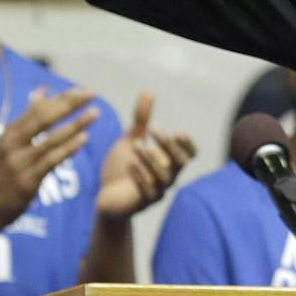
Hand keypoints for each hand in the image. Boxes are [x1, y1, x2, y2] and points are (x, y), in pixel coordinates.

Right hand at [0, 89, 100, 230]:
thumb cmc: (3, 174)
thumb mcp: (11, 143)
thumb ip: (28, 118)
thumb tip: (42, 91)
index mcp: (10, 132)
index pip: (38, 109)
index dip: (61, 98)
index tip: (82, 89)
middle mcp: (13, 143)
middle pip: (44, 118)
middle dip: (69, 104)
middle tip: (91, 93)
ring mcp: (20, 161)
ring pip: (51, 138)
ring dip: (75, 124)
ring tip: (95, 113)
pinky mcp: (28, 179)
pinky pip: (52, 160)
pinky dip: (68, 148)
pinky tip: (84, 139)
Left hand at [95, 93, 196, 219]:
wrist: (106, 198)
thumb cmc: (122, 169)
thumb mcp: (131, 140)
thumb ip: (141, 121)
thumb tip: (149, 92)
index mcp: (168, 162)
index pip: (189, 155)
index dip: (187, 145)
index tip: (177, 132)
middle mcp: (167, 177)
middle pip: (180, 163)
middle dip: (169, 146)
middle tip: (153, 129)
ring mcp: (157, 192)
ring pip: (163, 177)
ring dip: (151, 159)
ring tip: (136, 145)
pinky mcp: (142, 203)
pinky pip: (148, 192)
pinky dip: (141, 178)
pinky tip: (131, 165)